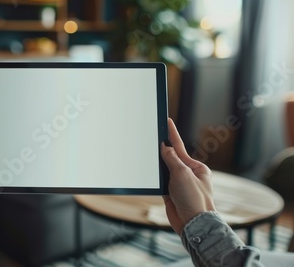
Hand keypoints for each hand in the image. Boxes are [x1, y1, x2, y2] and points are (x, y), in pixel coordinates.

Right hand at [160, 119, 215, 234]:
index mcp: (197, 168)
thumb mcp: (183, 174)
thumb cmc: (195, 200)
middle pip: (170, 157)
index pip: (180, 147)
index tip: (167, 121)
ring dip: (157, 165)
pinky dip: (154, 178)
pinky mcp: (170, 194)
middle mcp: (188, 175)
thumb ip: (172, 159)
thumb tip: (165, 147)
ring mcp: (179, 184)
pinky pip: (159, 182)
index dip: (172, 134)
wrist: (193, 224)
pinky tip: (149, 173)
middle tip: (153, 134)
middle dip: (162, 149)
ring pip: (164, 170)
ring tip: (149, 154)